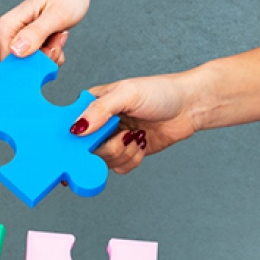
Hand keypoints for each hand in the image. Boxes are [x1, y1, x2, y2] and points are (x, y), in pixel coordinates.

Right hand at [0, 0, 92, 63]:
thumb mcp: (55, 15)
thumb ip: (36, 33)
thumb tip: (16, 51)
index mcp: (7, 26)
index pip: (8, 61)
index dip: (31, 63)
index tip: (49, 48)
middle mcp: (9, 34)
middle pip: (22, 65)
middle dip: (45, 57)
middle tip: (56, 36)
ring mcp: (20, 39)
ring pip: (34, 64)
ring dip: (52, 53)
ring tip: (58, 32)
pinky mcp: (30, 42)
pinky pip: (41, 60)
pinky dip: (54, 52)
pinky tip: (58, 35)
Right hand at [69, 72, 205, 174]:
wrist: (189, 106)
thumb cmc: (160, 91)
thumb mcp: (127, 94)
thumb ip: (100, 110)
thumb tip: (77, 129)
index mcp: (92, 105)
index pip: (70, 126)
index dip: (72, 139)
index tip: (80, 146)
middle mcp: (99, 124)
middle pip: (85, 150)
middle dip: (107, 147)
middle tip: (124, 135)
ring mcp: (113, 140)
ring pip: (103, 161)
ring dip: (123, 153)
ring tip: (137, 136)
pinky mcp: (128, 153)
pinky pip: (119, 168)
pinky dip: (132, 160)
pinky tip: (142, 143)